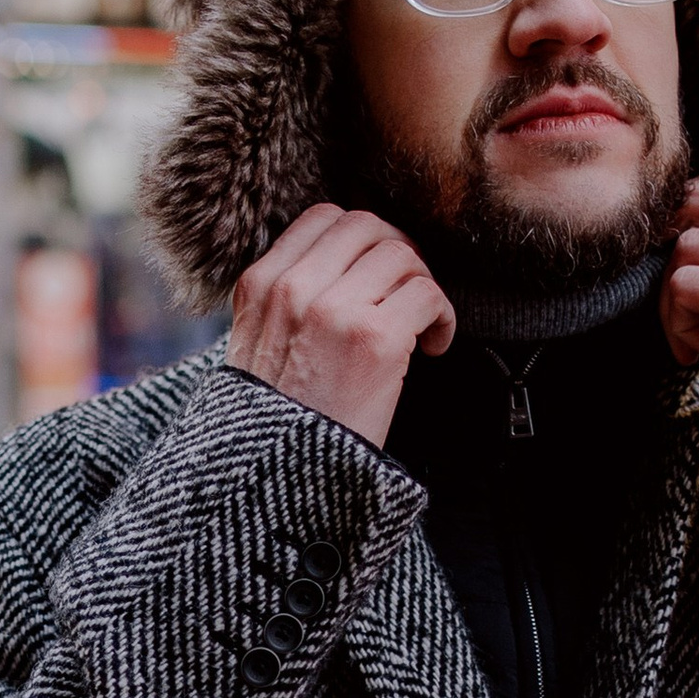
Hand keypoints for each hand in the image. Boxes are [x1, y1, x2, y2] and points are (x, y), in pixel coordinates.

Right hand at [228, 204, 456, 448]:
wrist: (278, 480)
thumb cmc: (276, 422)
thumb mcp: (255, 345)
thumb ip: (286, 299)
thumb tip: (346, 265)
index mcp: (259, 286)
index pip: (323, 217)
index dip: (362, 237)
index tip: (376, 270)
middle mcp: (293, 289)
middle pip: (367, 226)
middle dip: (398, 253)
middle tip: (407, 292)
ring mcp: (334, 310)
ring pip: (402, 255)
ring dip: (423, 285)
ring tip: (421, 326)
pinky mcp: (375, 339)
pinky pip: (428, 295)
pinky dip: (443, 316)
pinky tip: (433, 347)